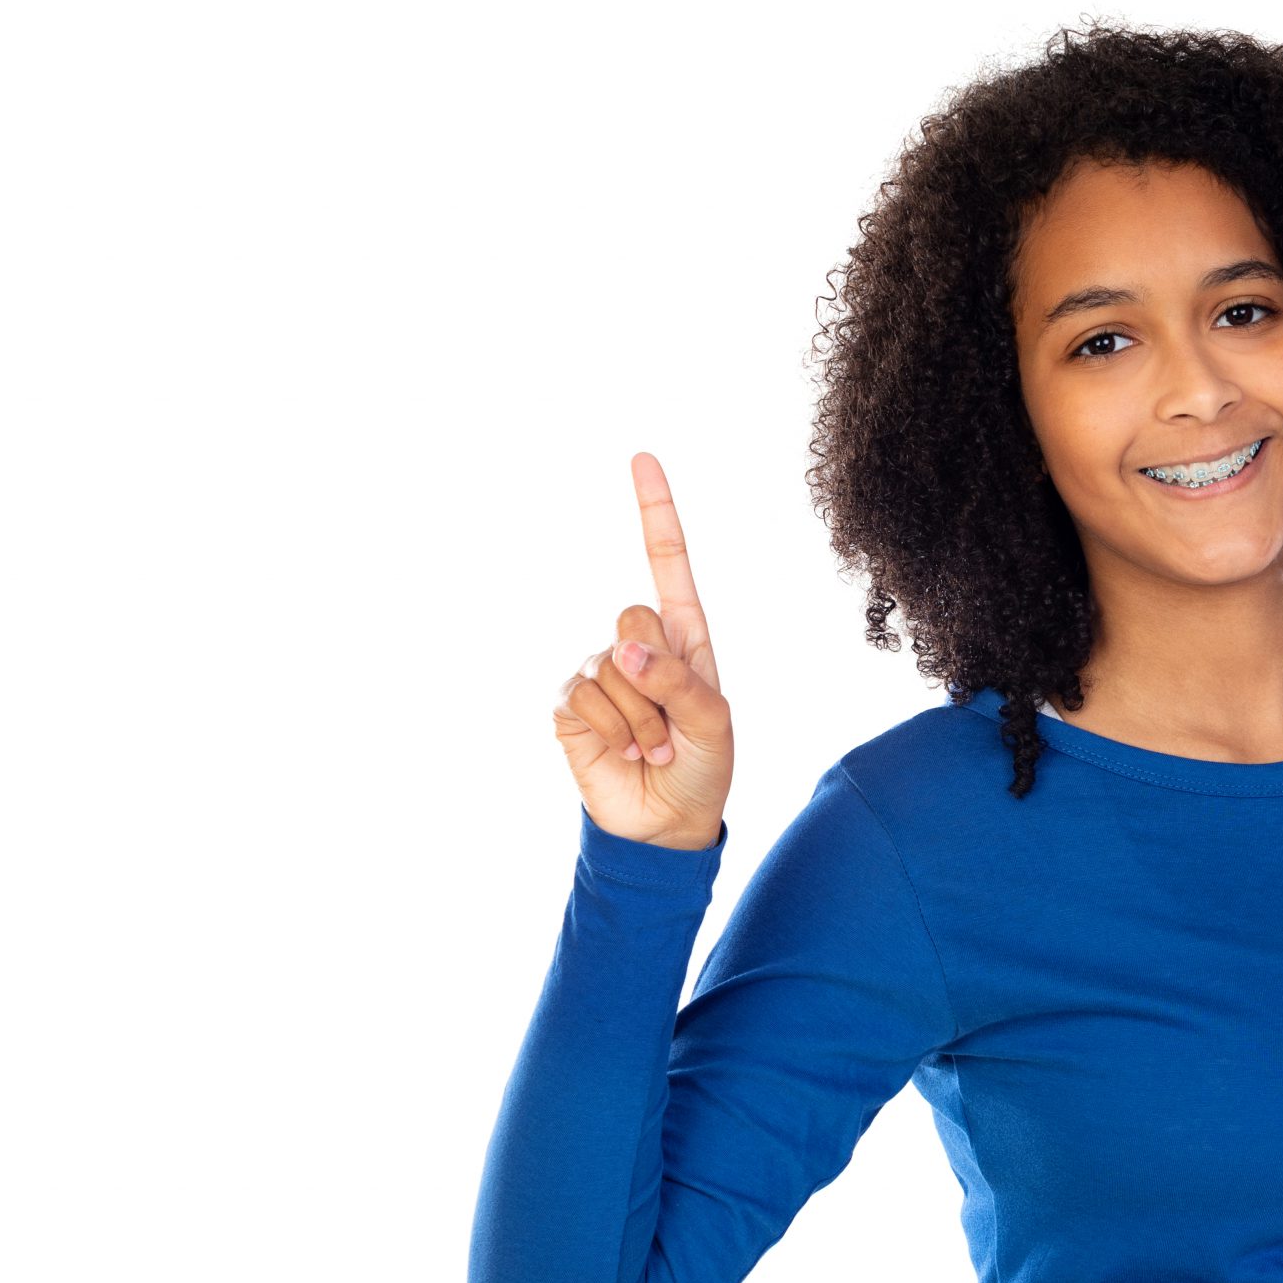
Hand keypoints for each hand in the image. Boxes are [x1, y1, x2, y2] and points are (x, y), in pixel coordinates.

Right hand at [551, 451, 734, 850]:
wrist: (665, 824)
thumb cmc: (702, 767)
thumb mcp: (712, 721)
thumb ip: (676, 680)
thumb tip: (624, 648)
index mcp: (683, 635)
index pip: (666, 561)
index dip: (654, 511)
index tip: (641, 459)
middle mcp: (639, 644)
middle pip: (633, 615)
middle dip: (659, 679)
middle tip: (673, 728)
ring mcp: (600, 671)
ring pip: (612, 668)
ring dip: (642, 721)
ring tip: (652, 749)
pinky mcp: (571, 704)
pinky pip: (585, 697)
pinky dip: (612, 732)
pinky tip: (623, 754)